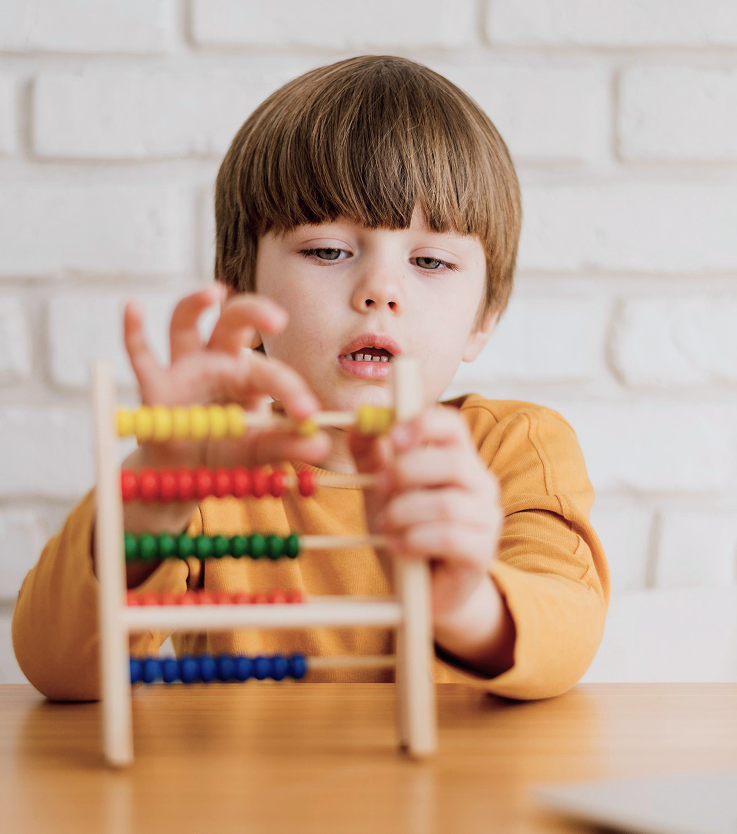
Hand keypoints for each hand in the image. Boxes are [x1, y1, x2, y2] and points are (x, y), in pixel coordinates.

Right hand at [109, 284, 331, 586]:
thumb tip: (322, 444)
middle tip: (276, 320)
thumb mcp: (259, 452)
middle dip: (253, 312)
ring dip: (194, 305)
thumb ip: (287, 445)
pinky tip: (132, 307)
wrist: (184, 475)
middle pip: (233, 323)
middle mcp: (217, 362)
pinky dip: (133, 333)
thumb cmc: (226, 452)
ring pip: (184, 326)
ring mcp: (182, 370)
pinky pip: (140, 356)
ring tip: (213, 292)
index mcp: (249, 376)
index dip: (291, 390)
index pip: (272, 372)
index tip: (309, 414)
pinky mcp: (154, 387)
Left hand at [349, 405, 513, 675]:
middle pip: (453, 461)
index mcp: (459, 460)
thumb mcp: (381, 489)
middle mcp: (481, 485)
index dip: (423, 424)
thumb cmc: (406, 531)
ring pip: (447, 504)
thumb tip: (357, 420)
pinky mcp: (482, 553)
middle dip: (406, 472)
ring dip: (405, 513)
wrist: (423, 590)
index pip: (453, 426)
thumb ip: (370, 454)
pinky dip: (415, 540)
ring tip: (387, 526)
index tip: (392, 437)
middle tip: (379, 487)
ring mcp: (486, 519)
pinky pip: (449, 538)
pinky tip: (398, 546)